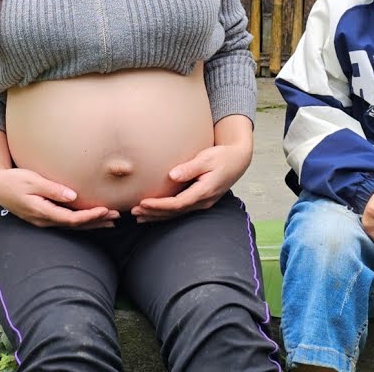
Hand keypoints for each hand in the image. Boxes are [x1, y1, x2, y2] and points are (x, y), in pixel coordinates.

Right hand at [0, 167, 119, 228]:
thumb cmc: (14, 180)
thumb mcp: (32, 181)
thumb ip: (52, 189)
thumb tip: (72, 196)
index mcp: (42, 212)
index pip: (71, 219)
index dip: (89, 216)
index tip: (105, 210)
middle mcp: (44, 220)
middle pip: (75, 225)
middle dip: (96, 221)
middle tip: (116, 216)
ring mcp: (44, 220)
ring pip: (72, 225)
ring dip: (92, 223)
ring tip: (111, 220)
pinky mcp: (45, 216)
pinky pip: (67, 221)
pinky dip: (82, 221)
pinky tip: (94, 218)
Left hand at [131, 140, 251, 222]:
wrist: (239, 160)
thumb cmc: (223, 156)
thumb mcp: (207, 158)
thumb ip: (190, 167)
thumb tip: (172, 175)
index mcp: (204, 191)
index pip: (177, 203)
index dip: (159, 205)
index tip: (142, 202)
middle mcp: (204, 201)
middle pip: (175, 212)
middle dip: (154, 213)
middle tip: (134, 212)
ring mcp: (203, 202)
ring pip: (177, 214)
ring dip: (158, 216)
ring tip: (138, 216)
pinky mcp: (201, 200)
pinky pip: (181, 210)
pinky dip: (166, 213)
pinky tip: (153, 214)